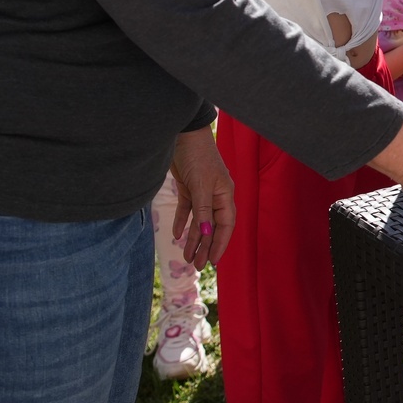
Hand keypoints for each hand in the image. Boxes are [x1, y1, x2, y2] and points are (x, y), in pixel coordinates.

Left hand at [169, 128, 234, 267]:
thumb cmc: (197, 157)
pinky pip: (187, 210)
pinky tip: (177, 235)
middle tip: (198, 266)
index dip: (221, 244)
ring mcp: (202, 192)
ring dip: (193, 239)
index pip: (225, 225)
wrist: (182, 136)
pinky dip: (183, 222)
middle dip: (206, 246)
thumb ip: (204, 210)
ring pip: (199, 221)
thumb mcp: (201, 185)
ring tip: (186, 257)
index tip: (214, 262)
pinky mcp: (188, 188)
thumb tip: (208, 234)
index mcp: (225, 194)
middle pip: (212, 226)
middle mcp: (215, 196)